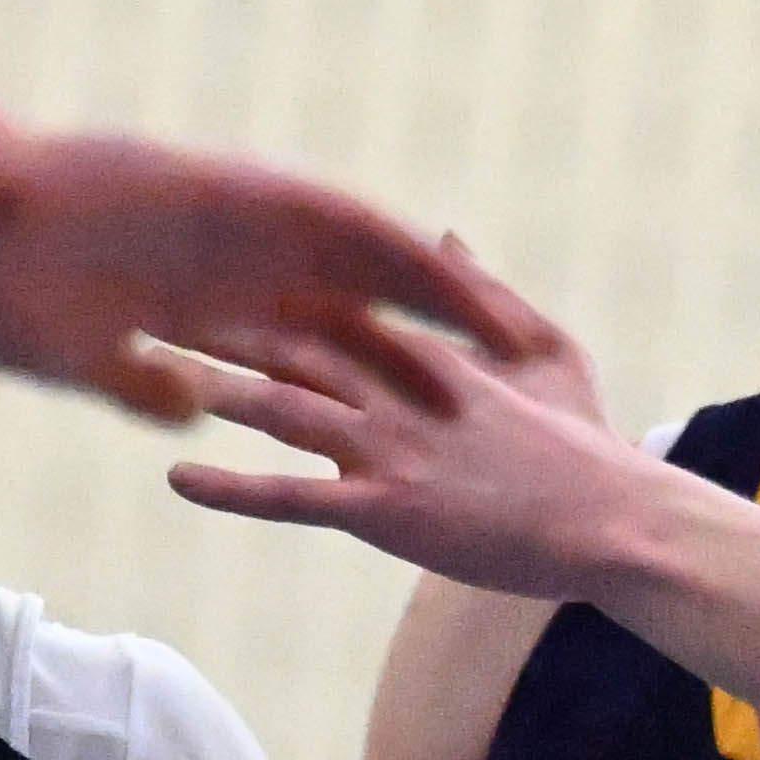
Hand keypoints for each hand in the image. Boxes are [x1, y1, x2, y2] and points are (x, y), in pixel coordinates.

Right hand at [0, 130, 519, 427]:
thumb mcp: (79, 355)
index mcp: (217, 310)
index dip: (383, 394)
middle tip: (524, 397)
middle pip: (371, 315)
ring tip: (520, 338)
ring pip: (372, 266)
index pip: (322, 357)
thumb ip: (137, 378)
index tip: (444, 437)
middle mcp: (248, 268)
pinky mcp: (237, 190)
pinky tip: (444, 269)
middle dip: (444, 353)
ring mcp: (248, 227)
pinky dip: (384, 243)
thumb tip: (191, 406)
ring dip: (443, 296)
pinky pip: (326, 219)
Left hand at [163, 254, 636, 589]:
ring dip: (209, 383)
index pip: (335, 314)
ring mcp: (389, 449)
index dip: (268, 289)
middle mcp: (396, 394)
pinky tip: (178, 478)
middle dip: (215, 320)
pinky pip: (293, 496)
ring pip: (279, 407)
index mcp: (424, 359)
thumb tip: (451, 237)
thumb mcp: (548, 353)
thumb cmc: (587, 451)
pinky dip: (233, 486)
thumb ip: (493, 295)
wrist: (616, 521)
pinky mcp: (389, 508)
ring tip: (143, 358)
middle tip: (145, 291)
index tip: (207, 264)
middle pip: (289, 346)